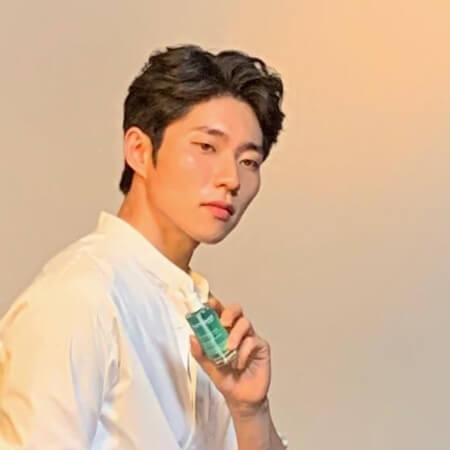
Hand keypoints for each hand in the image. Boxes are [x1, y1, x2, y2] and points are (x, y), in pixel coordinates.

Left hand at [189, 294, 270, 415]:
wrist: (242, 399)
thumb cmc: (227, 380)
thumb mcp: (208, 367)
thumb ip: (200, 353)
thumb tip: (192, 337)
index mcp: (223, 332)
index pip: (219, 312)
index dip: (215, 305)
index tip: (208, 303)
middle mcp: (237, 331)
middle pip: (236, 310)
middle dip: (228, 312)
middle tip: (223, 322)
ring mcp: (250, 337)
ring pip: (245, 323)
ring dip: (235, 334)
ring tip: (229, 348)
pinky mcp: (261, 347)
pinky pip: (253, 341)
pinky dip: (244, 352)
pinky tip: (240, 364)